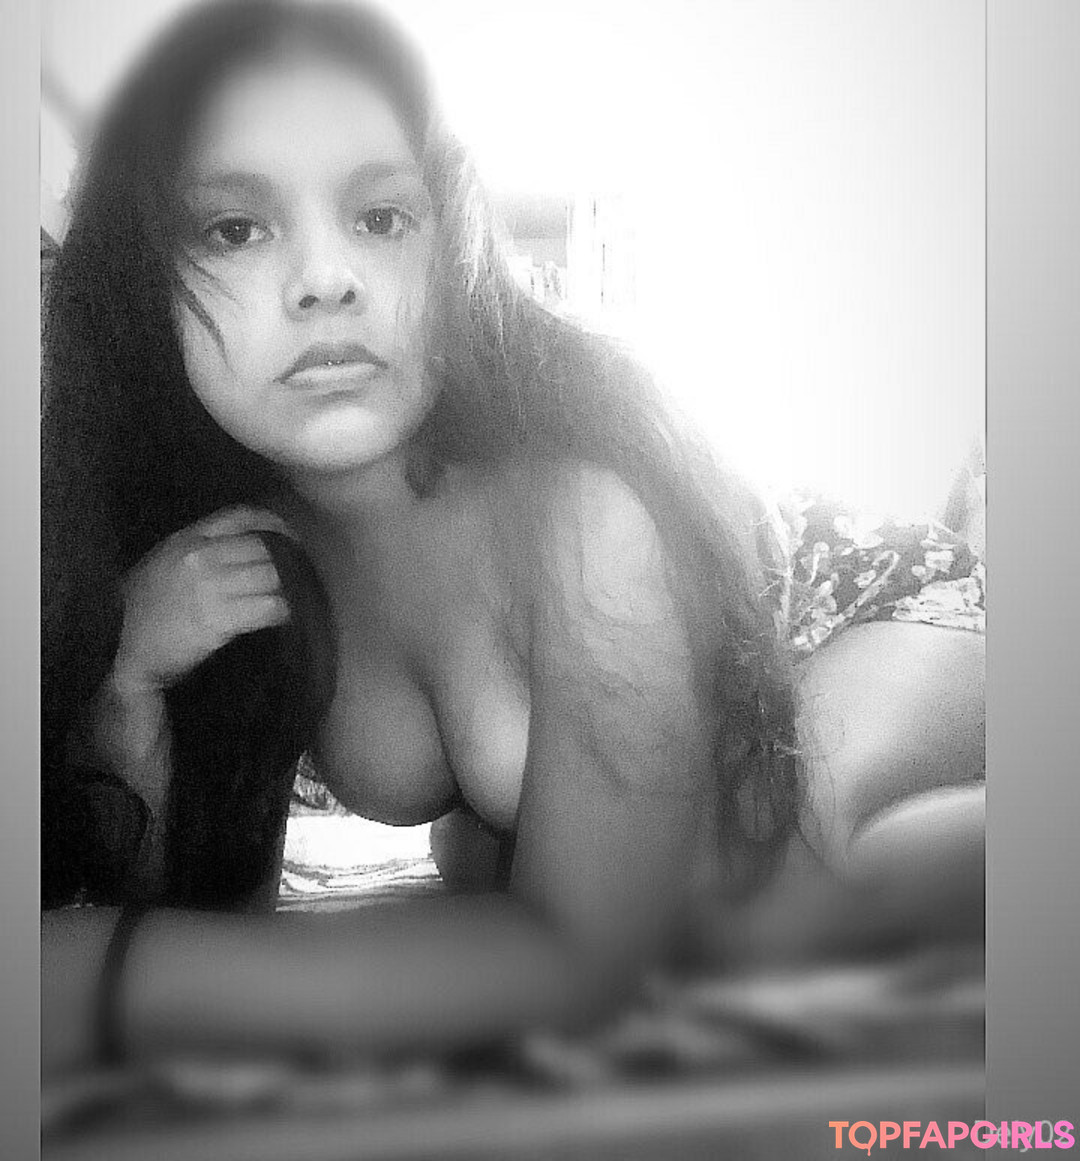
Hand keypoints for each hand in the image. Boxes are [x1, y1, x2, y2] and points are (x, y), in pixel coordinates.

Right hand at [113, 507, 292, 694]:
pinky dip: (285, 611)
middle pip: (264, 548)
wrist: (119, 650)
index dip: (273, 523)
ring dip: (291, 587)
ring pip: (272, 576)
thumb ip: (198, 550)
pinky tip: (288, 616)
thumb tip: (244, 550)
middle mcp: (200, 557)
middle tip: (299, 573)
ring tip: (297, 595)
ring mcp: (210, 587)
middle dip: (286, 560)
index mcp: (186, 539)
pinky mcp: (219, 618)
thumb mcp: (163, 563)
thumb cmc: (140, 610)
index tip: (290, 535)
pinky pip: (269, 608)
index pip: (240, 517)